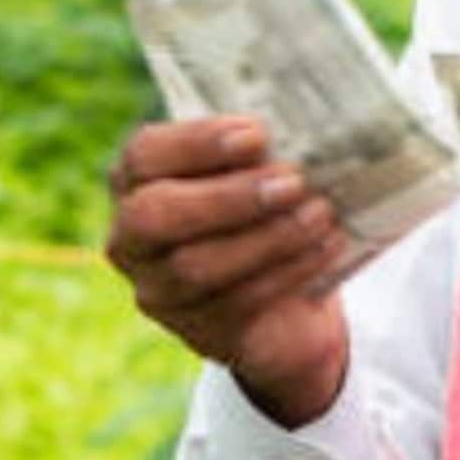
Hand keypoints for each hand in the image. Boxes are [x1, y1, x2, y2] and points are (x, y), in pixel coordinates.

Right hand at [105, 116, 366, 426]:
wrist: (290, 294)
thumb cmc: (269, 205)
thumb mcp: (260, 169)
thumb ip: (264, 149)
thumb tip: (306, 127)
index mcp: (139, 180)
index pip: (144, 155)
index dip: (196, 143)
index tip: (257, 135)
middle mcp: (133, 237)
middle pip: (154, 215)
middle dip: (227, 196)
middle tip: (292, 181)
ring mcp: (158, 290)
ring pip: (195, 267)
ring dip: (267, 236)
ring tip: (320, 213)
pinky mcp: (197, 331)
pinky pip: (235, 304)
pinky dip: (287, 270)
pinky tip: (326, 246)